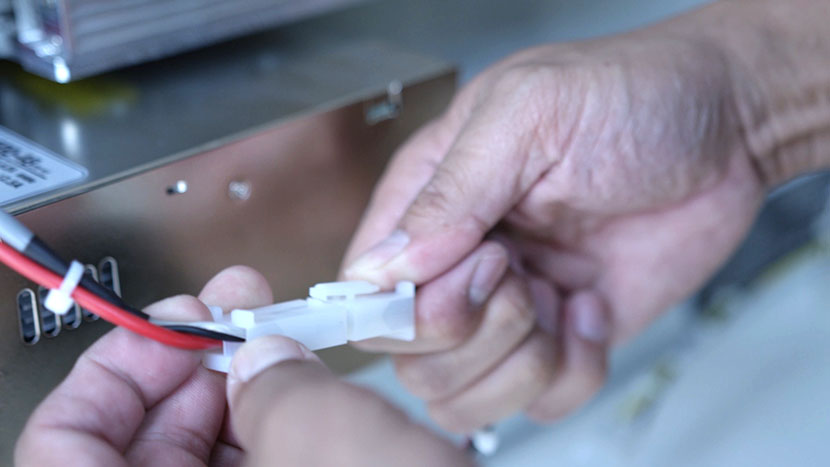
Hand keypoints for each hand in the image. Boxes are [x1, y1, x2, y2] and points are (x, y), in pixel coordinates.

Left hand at [16, 266, 468, 466]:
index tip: (170, 329)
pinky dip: (272, 438)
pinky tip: (302, 393)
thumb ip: (274, 388)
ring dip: (237, 402)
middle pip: (140, 459)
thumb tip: (262, 359)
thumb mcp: (328, 448)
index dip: (113, 375)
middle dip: (190, 377)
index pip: (63, 452)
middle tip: (234, 321)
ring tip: (276, 344)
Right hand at [341, 23, 764, 430]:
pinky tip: (591, 306)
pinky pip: (541, 402)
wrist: (729, 127)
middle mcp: (460, 261)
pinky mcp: (563, 338)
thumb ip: (450, 193)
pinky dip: (573, 372)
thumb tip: (384, 270)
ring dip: (522, 361)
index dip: (407, 307)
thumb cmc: (630, 94)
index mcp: (429, 199)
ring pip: (466, 394)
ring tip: (559, 292)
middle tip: (522, 270)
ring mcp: (511, 306)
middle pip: (413, 356)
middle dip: (476, 331)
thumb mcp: (530, 114)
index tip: (473, 270)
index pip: (367, 289)